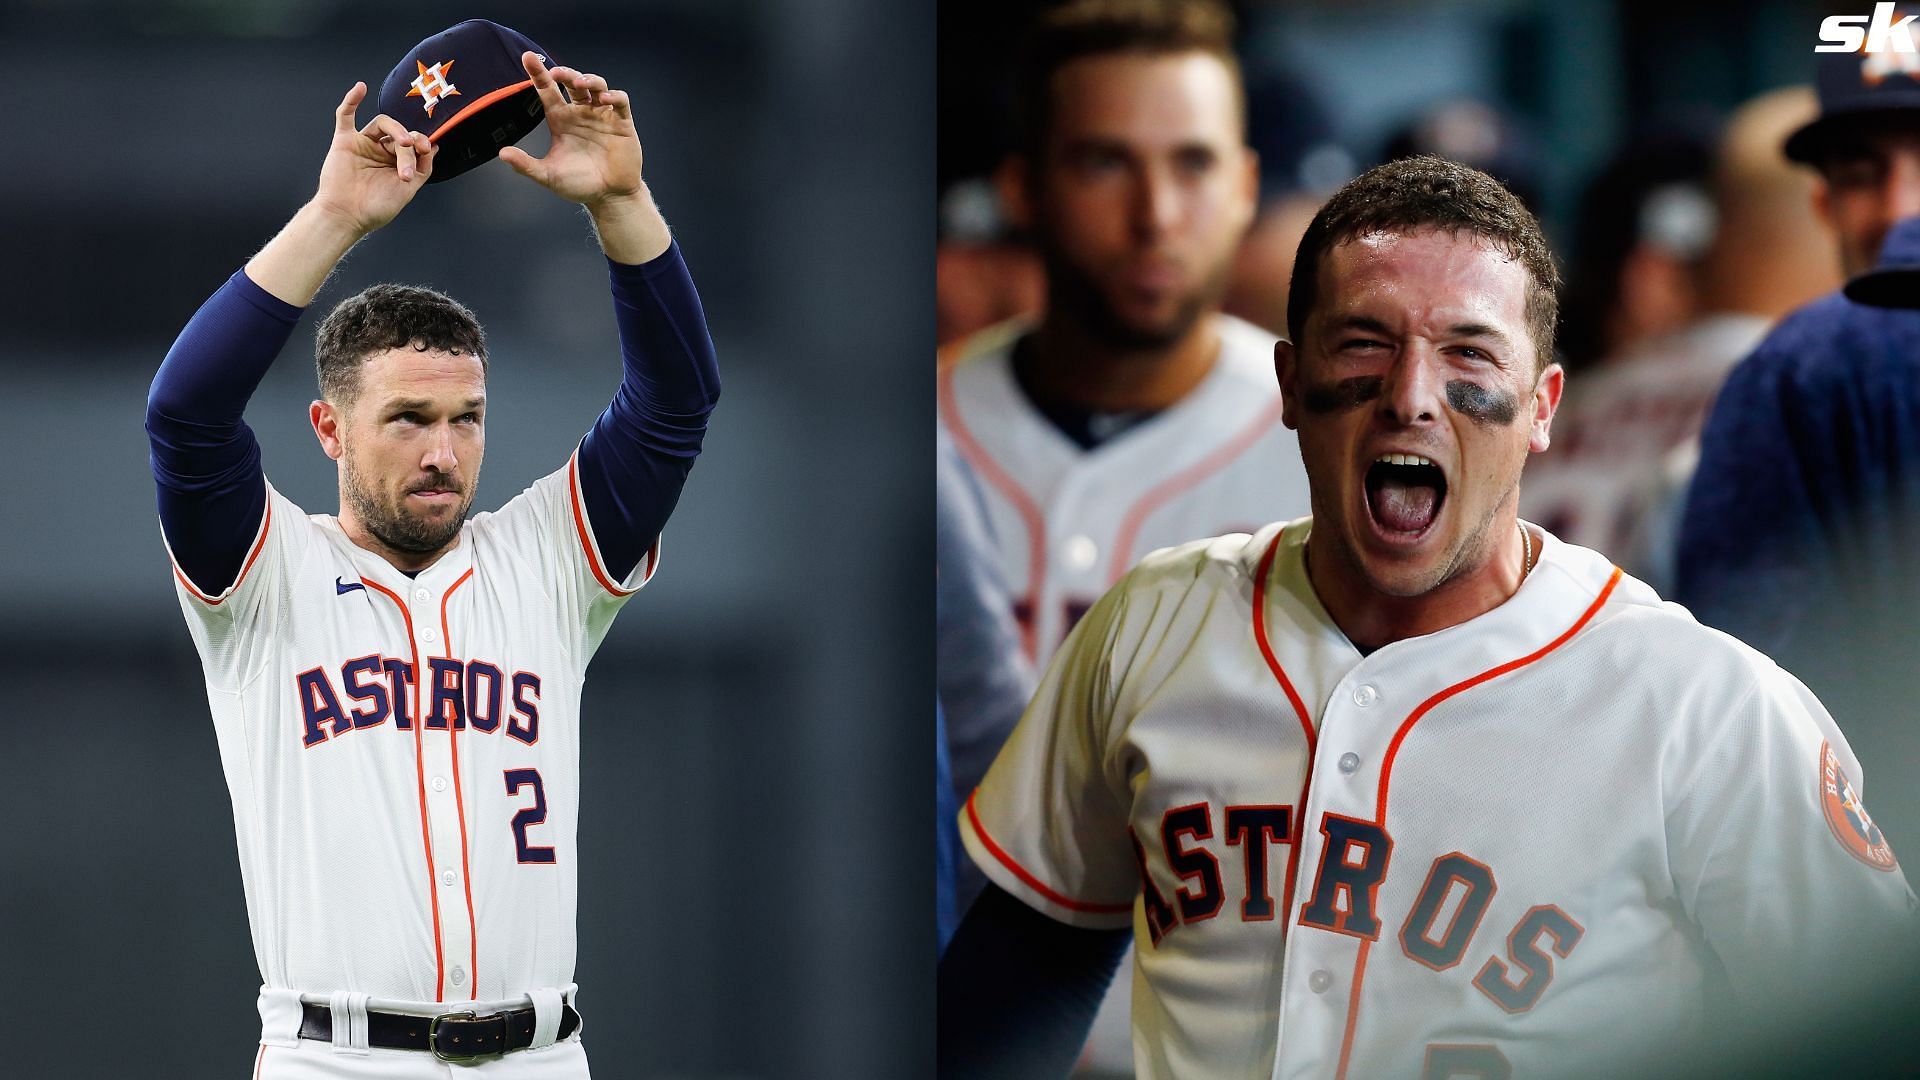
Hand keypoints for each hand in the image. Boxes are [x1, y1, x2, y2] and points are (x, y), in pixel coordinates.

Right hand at [312, 82, 436, 236]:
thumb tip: (434, 147)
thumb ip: (422, 168)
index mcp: (396, 162)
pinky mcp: (345, 141)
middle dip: (409, 148)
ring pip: (383, 123)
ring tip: (404, 144)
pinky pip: (346, 115)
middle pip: (400, 135)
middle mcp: (381, 151)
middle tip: (408, 166)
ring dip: (397, 130)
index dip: (422, 142)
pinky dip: (352, 100)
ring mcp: (363, 144)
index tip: (428, 149)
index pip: (413, 143)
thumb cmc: (375, 208)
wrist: (348, 216)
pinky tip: (360, 88)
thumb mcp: (408, 189)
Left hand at [499, 52, 642, 208]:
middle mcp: (581, 113)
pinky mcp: (621, 123)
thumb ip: (526, 165)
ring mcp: (602, 116)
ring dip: (589, 79)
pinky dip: (614, 95)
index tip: (527, 57)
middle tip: (557, 73)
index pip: (547, 90)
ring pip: (597, 85)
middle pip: (572, 82)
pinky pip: (620, 101)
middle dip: (565, 73)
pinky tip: (604, 98)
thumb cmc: (579, 185)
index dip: (538, 73)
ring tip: (580, 84)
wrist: (609, 197)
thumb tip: (502, 153)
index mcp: (561, 120)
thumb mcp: (548, 175)